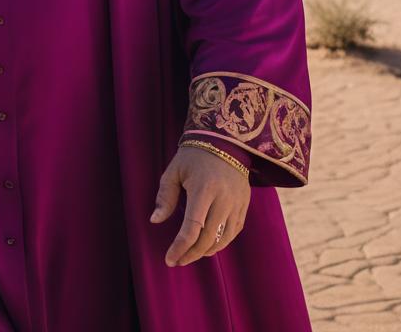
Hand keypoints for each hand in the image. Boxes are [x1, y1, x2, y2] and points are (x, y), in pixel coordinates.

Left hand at [149, 144, 249, 265]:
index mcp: (204, 189)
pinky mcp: (244, 204)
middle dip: (191, 254)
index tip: (169, 259)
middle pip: (208, 238)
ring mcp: (237, 202)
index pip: (192, 228)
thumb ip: (165, 196)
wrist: (224, 140)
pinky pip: (235, 231)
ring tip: (191, 254)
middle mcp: (223, 199)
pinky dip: (222, 242)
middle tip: (178, 260)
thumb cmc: (193, 156)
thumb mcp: (174, 171)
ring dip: (206, 251)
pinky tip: (210, 245)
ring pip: (224, 239)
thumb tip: (155, 220)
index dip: (180, 247)